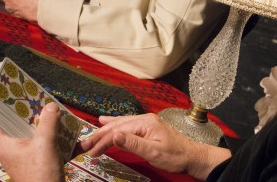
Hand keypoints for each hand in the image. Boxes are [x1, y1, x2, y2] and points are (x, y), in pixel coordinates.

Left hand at [0, 101, 65, 181]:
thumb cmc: (40, 176)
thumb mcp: (45, 144)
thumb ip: (48, 122)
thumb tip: (50, 106)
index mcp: (8, 144)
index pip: (7, 119)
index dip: (18, 107)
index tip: (29, 96)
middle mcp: (15, 150)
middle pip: (27, 126)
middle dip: (42, 117)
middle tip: (51, 106)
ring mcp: (28, 158)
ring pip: (41, 137)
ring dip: (56, 131)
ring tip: (67, 122)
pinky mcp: (41, 164)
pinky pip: (51, 149)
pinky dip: (64, 146)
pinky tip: (79, 143)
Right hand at [80, 113, 230, 179]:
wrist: (192, 156)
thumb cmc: (175, 155)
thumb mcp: (153, 152)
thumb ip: (133, 143)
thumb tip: (115, 135)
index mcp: (145, 123)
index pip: (118, 131)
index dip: (103, 141)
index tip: (91, 152)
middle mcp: (144, 119)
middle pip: (117, 125)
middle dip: (100, 134)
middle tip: (84, 143)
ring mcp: (146, 122)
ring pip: (120, 124)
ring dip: (105, 129)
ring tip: (92, 131)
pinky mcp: (147, 128)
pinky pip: (127, 124)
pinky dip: (115, 125)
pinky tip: (108, 122)